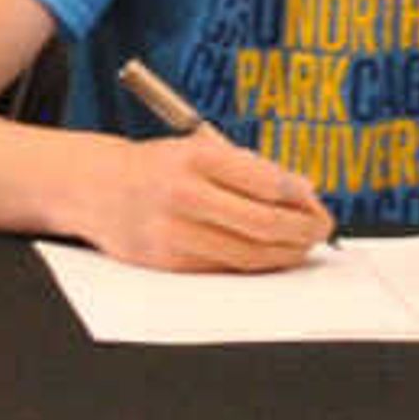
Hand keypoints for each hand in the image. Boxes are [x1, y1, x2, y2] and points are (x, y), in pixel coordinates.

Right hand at [91, 129, 332, 274]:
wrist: (97, 189)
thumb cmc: (159, 168)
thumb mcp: (199, 150)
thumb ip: (248, 169)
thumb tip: (302, 195)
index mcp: (196, 157)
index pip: (267, 182)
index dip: (301, 197)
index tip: (316, 202)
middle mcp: (182, 194)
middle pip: (263, 224)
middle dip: (302, 231)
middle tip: (321, 230)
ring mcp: (173, 232)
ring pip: (248, 254)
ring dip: (285, 254)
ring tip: (301, 246)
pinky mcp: (167, 263)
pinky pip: (225, 269)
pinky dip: (254, 265)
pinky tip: (270, 257)